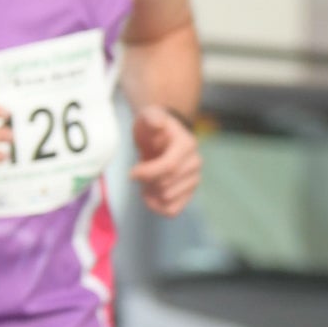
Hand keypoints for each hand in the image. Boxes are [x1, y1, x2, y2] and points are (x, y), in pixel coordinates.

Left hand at [129, 102, 201, 216]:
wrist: (161, 137)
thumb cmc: (152, 127)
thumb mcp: (149, 116)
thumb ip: (152, 117)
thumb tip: (157, 123)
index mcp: (187, 145)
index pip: (169, 167)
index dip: (147, 173)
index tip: (132, 171)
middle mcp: (195, 163)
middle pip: (166, 185)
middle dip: (146, 182)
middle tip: (139, 172)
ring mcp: (194, 179)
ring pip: (168, 198)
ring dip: (150, 193)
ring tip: (145, 180)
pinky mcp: (188, 193)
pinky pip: (173, 210)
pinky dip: (157, 207)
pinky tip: (149, 195)